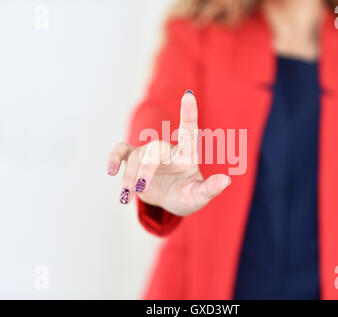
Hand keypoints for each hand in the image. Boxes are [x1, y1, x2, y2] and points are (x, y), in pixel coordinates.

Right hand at [107, 91, 230, 215]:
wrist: (168, 200)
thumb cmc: (186, 196)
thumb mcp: (198, 197)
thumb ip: (210, 189)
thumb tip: (226, 181)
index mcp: (186, 154)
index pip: (188, 131)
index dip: (189, 113)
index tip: (189, 95)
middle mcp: (167, 150)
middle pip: (154, 151)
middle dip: (145, 169)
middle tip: (140, 188)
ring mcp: (149, 154)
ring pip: (135, 158)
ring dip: (128, 177)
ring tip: (125, 197)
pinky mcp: (133, 160)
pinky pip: (121, 152)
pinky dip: (114, 158)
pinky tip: (111, 170)